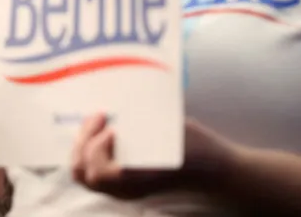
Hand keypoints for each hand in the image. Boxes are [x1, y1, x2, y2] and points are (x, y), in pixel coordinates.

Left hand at [71, 113, 237, 200]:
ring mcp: (124, 189)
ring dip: (84, 144)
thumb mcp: (171, 132)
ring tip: (100, 122)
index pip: (98, 172)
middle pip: (83, 173)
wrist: (217, 170)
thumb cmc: (198, 148)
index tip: (114, 127)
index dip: (98, 147)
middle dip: (83, 140)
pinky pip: (95, 170)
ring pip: (85, 173)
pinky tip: (106, 130)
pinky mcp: (125, 183)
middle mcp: (127, 190)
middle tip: (100, 117)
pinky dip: (91, 149)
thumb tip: (116, 110)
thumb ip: (140, 126)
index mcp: (138, 181)